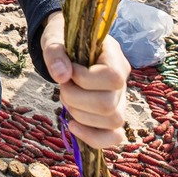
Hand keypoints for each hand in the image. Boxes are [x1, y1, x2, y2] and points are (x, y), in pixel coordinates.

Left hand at [40, 12, 127, 148]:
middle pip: (108, 105)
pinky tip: (73, 127)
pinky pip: (114, 136)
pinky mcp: (111, 115)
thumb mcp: (54, 39)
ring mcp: (120, 100)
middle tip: (64, 86)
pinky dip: (93, 137)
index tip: (69, 69)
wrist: (69, 45)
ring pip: (112, 121)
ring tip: (67, 100)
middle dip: (76, 99)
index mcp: (115, 57)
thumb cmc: (64, 40)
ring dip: (81, 116)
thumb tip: (62, 76)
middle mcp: (123, 81)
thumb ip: (56, 54)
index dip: (84, 79)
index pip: (112, 77)